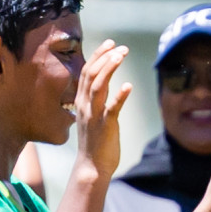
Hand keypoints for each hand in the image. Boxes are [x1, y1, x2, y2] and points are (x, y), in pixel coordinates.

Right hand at [73, 40, 131, 177]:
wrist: (91, 167)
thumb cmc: (95, 143)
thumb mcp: (91, 117)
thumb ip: (94, 102)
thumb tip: (100, 88)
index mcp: (81, 102)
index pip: (87, 72)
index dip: (98, 56)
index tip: (110, 44)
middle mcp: (85, 106)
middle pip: (91, 74)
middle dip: (105, 57)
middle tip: (119, 46)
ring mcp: (94, 115)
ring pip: (99, 86)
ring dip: (110, 68)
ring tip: (122, 55)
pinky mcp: (105, 126)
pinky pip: (112, 108)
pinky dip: (120, 96)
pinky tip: (129, 86)